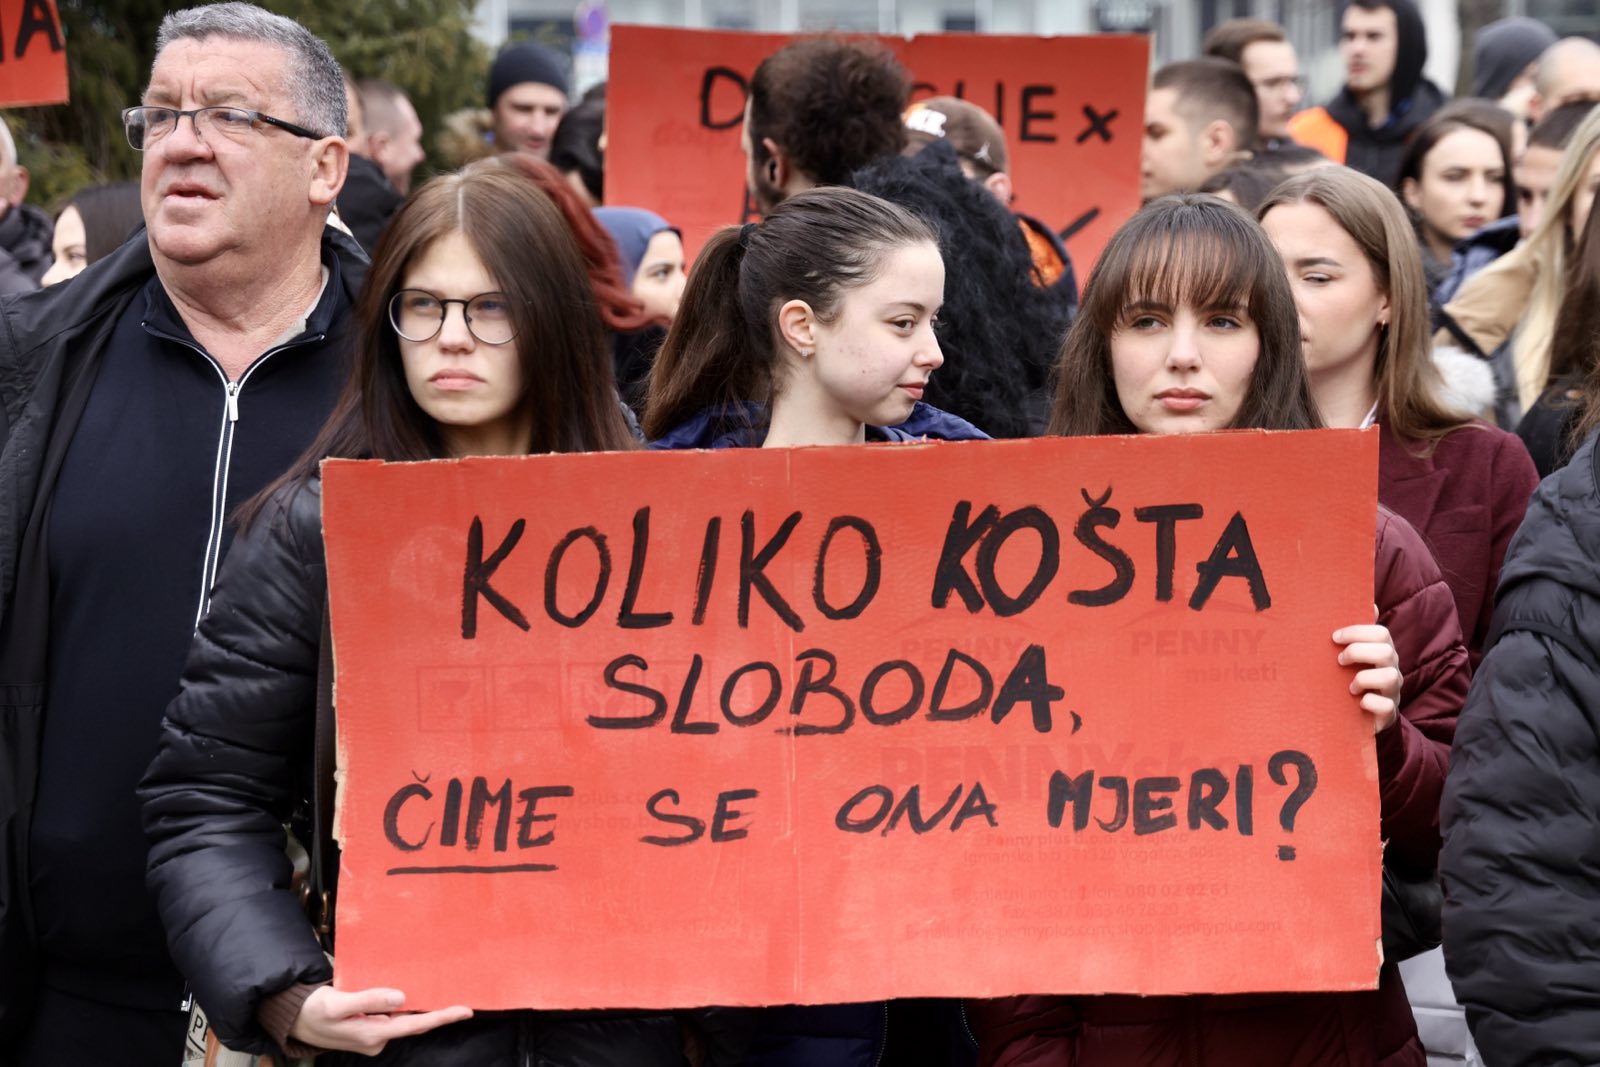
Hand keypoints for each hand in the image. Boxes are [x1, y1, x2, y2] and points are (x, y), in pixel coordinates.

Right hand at [288, 986, 471, 1054]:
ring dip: (420, 1010)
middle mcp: (376, 1039)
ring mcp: (373, 1036)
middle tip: (463, 1004)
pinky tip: (412, 997)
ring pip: (403, 1021)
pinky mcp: (368, 1030)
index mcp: (372, 1034)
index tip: (466, 1011)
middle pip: (413, 1025)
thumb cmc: (315, 1010)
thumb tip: (401, 998)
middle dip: (437, 1014)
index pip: (414, 1025)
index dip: (441, 1018)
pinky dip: (404, 1009)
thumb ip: (370, 999)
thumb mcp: (338, 1003)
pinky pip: (392, 1018)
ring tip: (442, 995)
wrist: (295, 1020)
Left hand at [1333, 618, 1400, 733]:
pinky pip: (1386, 705)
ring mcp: (1392, 691)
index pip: (1381, 633)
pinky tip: (1359, 702)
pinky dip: (1370, 702)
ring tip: (1350, 686)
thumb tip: (1370, 603)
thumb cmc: (1355, 678)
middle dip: (1358, 652)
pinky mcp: (1388, 712)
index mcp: (1383, 652)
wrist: (1363, 716)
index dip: (1357, 632)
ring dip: (1364, 678)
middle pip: (1386, 651)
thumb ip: (1359, 633)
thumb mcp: (1355, 656)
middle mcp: (1391, 669)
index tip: (1334, 637)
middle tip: (1339, 660)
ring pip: (1390, 676)